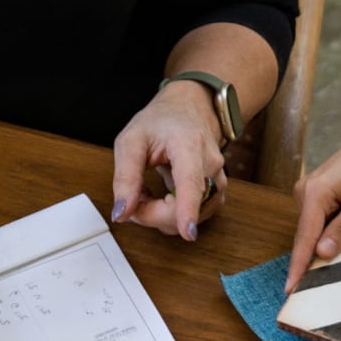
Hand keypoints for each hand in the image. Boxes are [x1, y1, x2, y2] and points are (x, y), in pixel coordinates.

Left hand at [111, 82, 225, 241]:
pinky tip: (163, 198)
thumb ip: (125, 178)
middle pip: (187, 207)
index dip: (188, 210)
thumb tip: (122, 213)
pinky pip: (197, 214)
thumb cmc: (160, 121)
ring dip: (163, 214)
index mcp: (189, 145)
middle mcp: (211, 163)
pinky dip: (175, 214)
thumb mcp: (130, 140)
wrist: (189, 108)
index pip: (191, 182)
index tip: (187, 232)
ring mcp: (218, 178)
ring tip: (147, 192)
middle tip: (133, 197)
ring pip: (193, 216)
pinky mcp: (218, 190)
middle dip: (153, 213)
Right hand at [286, 118, 340, 291]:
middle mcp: (306, 190)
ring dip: (324, 248)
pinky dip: (329, 236)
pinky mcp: (319, 195)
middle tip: (318, 292)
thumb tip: (321, 254)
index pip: (304, 236)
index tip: (290, 291)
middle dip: (311, 261)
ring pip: (314, 231)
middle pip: (306, 236)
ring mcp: (311, 192)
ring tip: (336, 270)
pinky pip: (320, 223)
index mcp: (315, 190)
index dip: (299, 265)